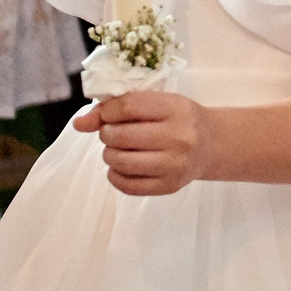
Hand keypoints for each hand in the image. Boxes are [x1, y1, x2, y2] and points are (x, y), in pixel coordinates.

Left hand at [73, 91, 209, 194]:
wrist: (212, 145)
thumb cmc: (179, 119)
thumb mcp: (158, 104)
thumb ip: (117, 109)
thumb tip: (79, 123)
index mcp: (176, 108)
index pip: (128, 106)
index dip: (108, 111)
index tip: (110, 115)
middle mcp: (179, 137)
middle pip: (120, 136)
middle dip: (107, 134)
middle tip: (113, 133)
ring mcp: (174, 164)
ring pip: (120, 161)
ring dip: (109, 154)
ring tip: (118, 149)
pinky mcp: (168, 186)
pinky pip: (126, 185)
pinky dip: (115, 175)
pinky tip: (122, 166)